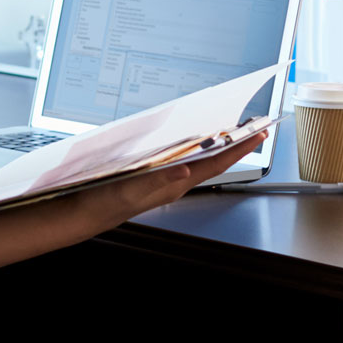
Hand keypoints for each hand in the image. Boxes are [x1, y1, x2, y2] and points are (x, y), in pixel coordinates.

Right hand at [60, 133, 265, 233]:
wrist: (84, 214)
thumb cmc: (105, 203)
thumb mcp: (131, 190)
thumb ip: (158, 180)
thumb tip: (185, 168)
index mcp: (174, 184)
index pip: (215, 164)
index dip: (239, 149)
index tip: (257, 134)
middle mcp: (175, 183)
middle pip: (213, 161)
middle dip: (236, 144)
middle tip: (255, 127)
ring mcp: (166, 181)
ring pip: (200, 161)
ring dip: (218, 146)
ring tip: (234, 131)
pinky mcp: (154, 178)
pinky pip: (183, 161)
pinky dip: (195, 148)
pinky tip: (195, 141)